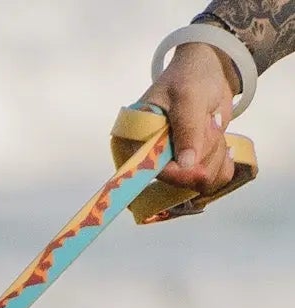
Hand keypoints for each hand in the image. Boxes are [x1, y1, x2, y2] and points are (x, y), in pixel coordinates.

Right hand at [143, 40, 238, 191]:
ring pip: (201, 181)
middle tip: (208, 121)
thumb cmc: (190, 77)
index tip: (201, 170)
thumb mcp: (188, 96)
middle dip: (203, 154)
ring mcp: (174, 165)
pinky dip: (225, 164)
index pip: (152, 171)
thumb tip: (186, 164)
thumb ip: (187, 128)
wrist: (208, 71)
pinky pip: (213, 182)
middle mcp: (153, 159)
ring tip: (211, 123)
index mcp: (138, 140)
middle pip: (180, 180)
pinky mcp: (193, 167)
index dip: (178, 175)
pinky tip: (223, 144)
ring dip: (216, 153)